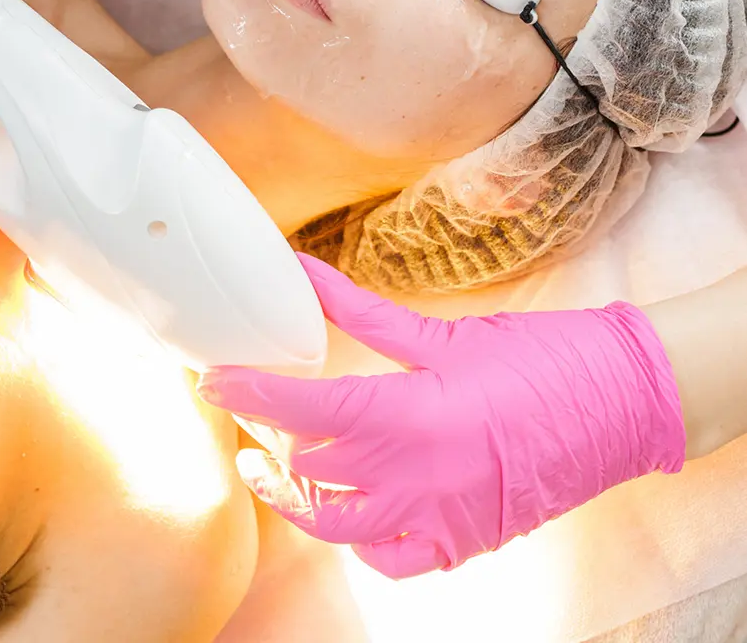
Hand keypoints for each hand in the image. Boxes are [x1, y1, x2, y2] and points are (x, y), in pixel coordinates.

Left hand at [197, 253, 685, 578]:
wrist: (617, 404)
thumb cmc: (534, 360)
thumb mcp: (438, 333)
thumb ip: (358, 309)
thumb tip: (300, 269)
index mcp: (405, 416)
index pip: (300, 408)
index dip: (247, 391)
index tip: (213, 376)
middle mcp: (411, 478)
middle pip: (304, 463)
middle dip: (264, 430)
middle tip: (246, 401)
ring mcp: (432, 520)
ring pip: (331, 523)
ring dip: (292, 494)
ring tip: (269, 465)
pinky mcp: (456, 544)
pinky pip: (385, 560)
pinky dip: (354, 538)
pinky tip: (343, 508)